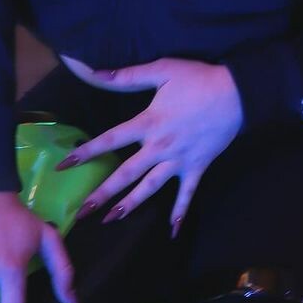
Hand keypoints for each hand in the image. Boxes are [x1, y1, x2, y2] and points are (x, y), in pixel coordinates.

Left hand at [56, 55, 242, 236]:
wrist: (237, 94)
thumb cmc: (198, 79)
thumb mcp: (162, 70)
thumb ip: (127, 75)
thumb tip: (95, 72)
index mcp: (148, 123)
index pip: (110, 141)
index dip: (86, 153)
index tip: (64, 166)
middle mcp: (159, 147)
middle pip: (126, 174)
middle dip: (102, 193)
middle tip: (82, 212)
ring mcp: (179, 161)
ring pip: (150, 188)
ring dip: (130, 205)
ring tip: (111, 220)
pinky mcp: (197, 168)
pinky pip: (187, 195)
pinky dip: (180, 213)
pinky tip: (173, 232)